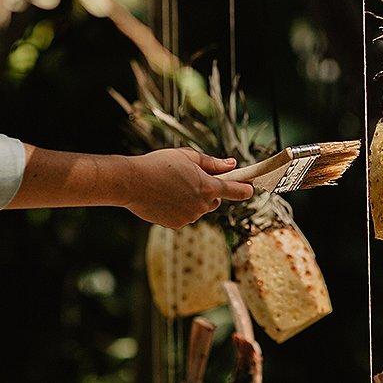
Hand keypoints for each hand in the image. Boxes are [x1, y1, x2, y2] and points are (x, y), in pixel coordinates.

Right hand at [123, 148, 253, 228]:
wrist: (132, 183)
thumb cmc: (159, 164)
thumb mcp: (188, 157)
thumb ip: (212, 163)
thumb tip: (231, 164)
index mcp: (208, 186)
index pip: (236, 190)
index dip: (245, 188)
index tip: (251, 188)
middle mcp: (202, 205)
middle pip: (214, 200)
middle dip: (208, 191)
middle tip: (191, 179)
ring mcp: (190, 217)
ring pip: (198, 209)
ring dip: (192, 200)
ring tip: (171, 187)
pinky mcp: (177, 225)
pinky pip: (184, 216)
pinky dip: (179, 208)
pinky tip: (164, 197)